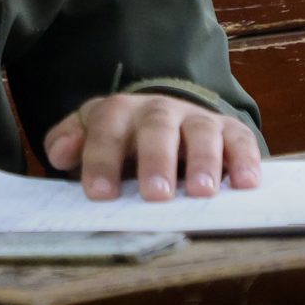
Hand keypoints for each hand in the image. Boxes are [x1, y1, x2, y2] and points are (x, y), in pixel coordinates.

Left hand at [42, 93, 262, 201]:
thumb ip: (70, 142)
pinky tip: (246, 184)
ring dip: (203, 161)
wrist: (170, 118)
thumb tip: (59, 154)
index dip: (101, 159)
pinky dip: (245, 161)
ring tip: (202, 192)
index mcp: (120, 111)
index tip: (99, 193)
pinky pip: (240, 141)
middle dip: (155, 160)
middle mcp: (160, 110)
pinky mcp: (231, 131)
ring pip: (201, 132)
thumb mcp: (92, 135)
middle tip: (155, 194)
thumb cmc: (125, 139)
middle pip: (156, 127)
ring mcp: (197, 119)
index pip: (106, 128)